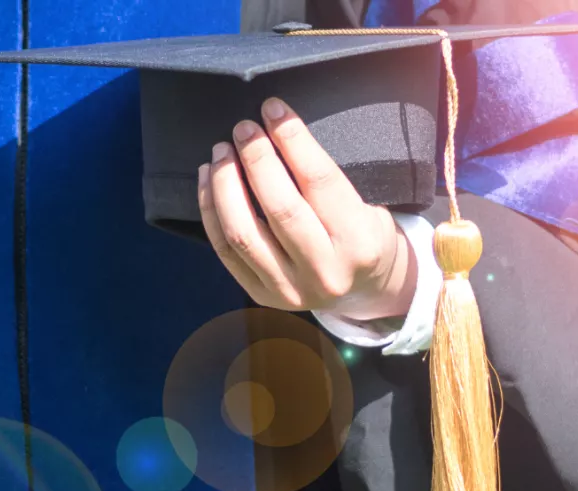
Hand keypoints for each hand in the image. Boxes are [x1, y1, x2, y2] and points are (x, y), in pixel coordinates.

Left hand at [198, 98, 415, 320]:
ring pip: (243, 232)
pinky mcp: (262, 295)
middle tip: (243, 128)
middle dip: (256, 158)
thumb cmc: (363, 234)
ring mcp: (290, 289)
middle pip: (279, 207)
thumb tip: (278, 129)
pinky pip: (224, 250)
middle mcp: (325, 271)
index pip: (319, 181)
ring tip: (221, 151)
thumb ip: (327, 181)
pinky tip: (209, 179)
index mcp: (359, 242)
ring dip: (226, 184)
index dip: (292, 139)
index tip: (274, 109)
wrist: (364, 288)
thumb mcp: (368, 206)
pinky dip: (211, 209)